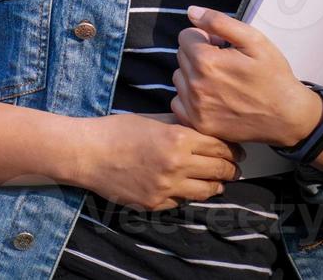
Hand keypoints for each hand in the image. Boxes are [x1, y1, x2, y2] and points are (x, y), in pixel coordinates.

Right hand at [76, 113, 240, 211]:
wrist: (86, 154)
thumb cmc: (115, 131)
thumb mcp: (151, 118)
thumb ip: (180, 123)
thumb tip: (205, 128)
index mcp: (178, 138)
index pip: (221, 146)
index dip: (232, 148)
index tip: (236, 149)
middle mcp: (177, 165)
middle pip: (220, 170)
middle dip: (231, 168)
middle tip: (233, 166)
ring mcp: (167, 187)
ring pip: (208, 191)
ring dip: (216, 185)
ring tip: (216, 180)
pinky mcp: (156, 203)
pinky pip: (183, 201)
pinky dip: (188, 194)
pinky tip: (185, 186)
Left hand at [171, 5, 322, 147]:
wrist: (288, 116)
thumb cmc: (273, 75)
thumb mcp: (254, 40)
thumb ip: (219, 22)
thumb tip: (191, 12)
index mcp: (206, 61)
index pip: (185, 36)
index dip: (204, 37)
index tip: (221, 46)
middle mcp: (196, 85)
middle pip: (181, 56)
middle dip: (199, 54)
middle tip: (224, 62)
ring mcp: (196, 108)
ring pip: (179, 78)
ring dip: (193, 75)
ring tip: (219, 80)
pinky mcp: (199, 124)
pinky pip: (178, 103)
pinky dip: (189, 98)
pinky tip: (211, 97)